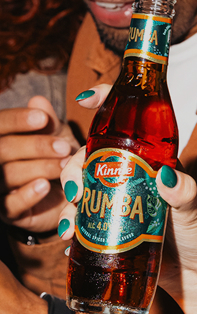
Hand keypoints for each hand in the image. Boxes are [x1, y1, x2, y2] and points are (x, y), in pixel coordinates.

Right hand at [0, 96, 79, 232]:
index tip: (41, 118)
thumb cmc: (59, 156)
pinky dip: (27, 195)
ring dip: (38, 168)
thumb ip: (47, 120)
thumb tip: (38, 100)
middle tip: (63, 147)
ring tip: (64, 165)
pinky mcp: (8, 213)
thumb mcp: (57, 135)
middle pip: (2, 149)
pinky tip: (44, 186)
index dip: (17, 120)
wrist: (72, 190)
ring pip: (6, 175)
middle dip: (34, 146)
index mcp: (3, 138)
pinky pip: (9, 205)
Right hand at [59, 90, 196, 313]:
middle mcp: (135, 174)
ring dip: (70, 193)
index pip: (132, 122)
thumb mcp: (196, 211)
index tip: (90, 96)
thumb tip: (168, 176)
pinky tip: (69, 233)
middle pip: (94, 153)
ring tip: (74, 213)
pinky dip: (70, 220)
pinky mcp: (110, 224)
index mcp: (157, 160)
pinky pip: (82, 215)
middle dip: (76, 161)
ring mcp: (120, 198)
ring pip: (83, 182)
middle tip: (77, 186)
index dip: (110, 103)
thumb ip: (184, 193)